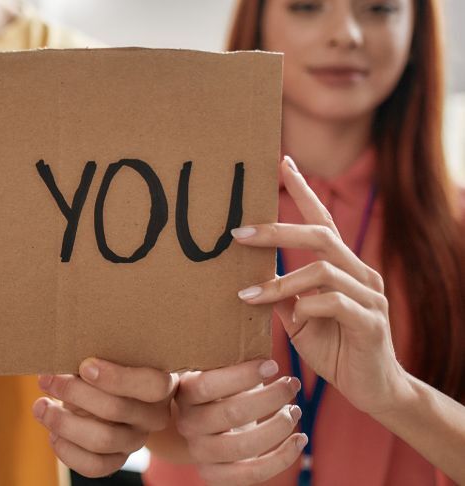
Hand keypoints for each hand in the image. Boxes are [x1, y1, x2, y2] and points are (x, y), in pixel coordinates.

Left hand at [33, 358, 176, 476]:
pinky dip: (67, 450)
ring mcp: (136, 441)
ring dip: (63, 422)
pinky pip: (94, 466)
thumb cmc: (105, 368)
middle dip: (74, 392)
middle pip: (117, 409)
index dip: (117, 377)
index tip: (85, 365)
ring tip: (41, 407)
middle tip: (46, 379)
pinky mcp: (117, 460)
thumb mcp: (107, 357)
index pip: (153, 384)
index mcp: (160, 385)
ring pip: (103, 440)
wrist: (106, 397)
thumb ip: (95, 357)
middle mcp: (153, 416)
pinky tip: (53, 434)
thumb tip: (61, 355)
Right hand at [174, 359, 304, 484]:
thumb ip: (231, 354)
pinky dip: (282, 458)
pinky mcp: (216, 475)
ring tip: (295, 411)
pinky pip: (251, 475)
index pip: (208, 385)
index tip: (273, 364)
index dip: (244, 375)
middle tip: (293, 383)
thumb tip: (261, 312)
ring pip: (242, 446)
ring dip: (278, 427)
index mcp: (185, 393)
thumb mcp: (218, 370)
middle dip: (270, 398)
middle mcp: (188, 424)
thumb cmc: (222, 390)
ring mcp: (200, 452)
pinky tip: (300, 440)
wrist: (206, 427)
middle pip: (230, 414)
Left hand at [233, 155, 407, 414]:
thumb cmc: (335, 349)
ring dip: (280, 281)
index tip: (281, 161)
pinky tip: (294, 319)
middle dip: (276, 230)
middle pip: (320, 235)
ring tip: (248, 295)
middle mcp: (359, 273)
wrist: (373, 390)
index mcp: (342, 267)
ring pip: (322, 269)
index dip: (302, 190)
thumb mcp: (298, 320)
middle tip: (236, 234)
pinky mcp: (371, 322)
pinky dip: (307, 306)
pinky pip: (335, 302)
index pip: (322, 220)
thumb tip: (247, 275)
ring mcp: (369, 296)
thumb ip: (280, 295)